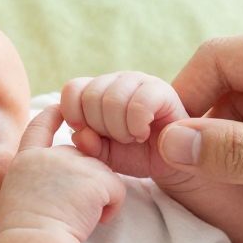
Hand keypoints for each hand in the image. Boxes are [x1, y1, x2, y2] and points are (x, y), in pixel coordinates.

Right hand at [0, 105, 126, 241]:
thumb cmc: (25, 233)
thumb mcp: (18, 195)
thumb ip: (36, 178)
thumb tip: (58, 180)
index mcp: (25, 161)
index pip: (38, 128)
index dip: (51, 116)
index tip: (60, 108)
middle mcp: (50, 155)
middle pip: (80, 158)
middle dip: (84, 184)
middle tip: (68, 212)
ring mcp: (74, 163)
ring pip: (100, 175)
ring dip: (97, 199)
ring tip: (78, 218)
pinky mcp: (96, 177)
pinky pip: (116, 191)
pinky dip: (110, 210)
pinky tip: (93, 220)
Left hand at [61, 71, 189, 185]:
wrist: (169, 163)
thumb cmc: (135, 154)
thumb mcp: (104, 155)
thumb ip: (87, 145)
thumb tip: (80, 133)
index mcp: (99, 90)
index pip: (73, 88)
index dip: (73, 113)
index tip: (87, 133)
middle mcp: (118, 80)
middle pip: (90, 96)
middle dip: (100, 127)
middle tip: (117, 139)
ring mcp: (140, 82)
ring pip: (112, 100)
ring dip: (119, 129)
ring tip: (131, 138)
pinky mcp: (162, 91)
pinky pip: (138, 105)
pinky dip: (136, 126)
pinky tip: (142, 134)